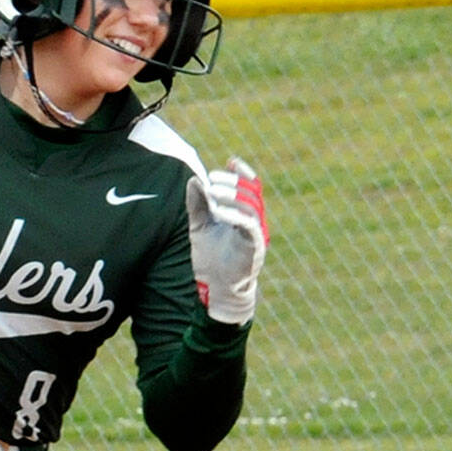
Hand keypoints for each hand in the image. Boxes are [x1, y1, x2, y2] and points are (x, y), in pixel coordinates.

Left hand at [185, 157, 268, 324]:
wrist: (216, 289)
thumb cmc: (210, 259)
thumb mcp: (200, 227)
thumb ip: (198, 205)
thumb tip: (194, 180)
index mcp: (244, 214)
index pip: (251, 186)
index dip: (243, 172)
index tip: (230, 161)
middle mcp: (255, 221)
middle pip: (252, 192)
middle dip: (232, 182)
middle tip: (212, 178)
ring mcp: (257, 233)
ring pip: (252, 205)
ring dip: (232, 195)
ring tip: (212, 191)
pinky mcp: (254, 246)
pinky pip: (249, 225)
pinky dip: (234, 215)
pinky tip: (217, 211)